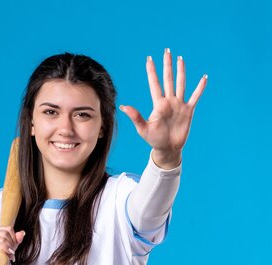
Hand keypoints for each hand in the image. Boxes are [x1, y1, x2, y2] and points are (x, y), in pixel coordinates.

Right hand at [0, 226, 25, 264]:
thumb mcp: (8, 247)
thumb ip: (15, 240)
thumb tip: (22, 233)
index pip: (7, 228)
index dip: (14, 237)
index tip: (13, 246)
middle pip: (5, 234)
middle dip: (12, 243)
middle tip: (12, 252)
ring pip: (2, 239)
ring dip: (10, 248)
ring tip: (10, 255)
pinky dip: (5, 250)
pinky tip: (8, 255)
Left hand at [119, 48, 207, 168]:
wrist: (167, 148)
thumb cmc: (153, 139)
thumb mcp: (143, 129)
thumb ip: (135, 116)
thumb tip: (123, 106)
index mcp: (158, 104)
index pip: (154, 83)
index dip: (152, 71)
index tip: (149, 59)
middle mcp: (169, 101)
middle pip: (168, 79)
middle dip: (167, 65)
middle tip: (167, 51)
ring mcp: (179, 104)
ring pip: (180, 84)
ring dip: (181, 72)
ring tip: (180, 59)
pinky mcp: (188, 110)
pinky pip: (195, 96)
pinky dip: (200, 88)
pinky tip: (204, 78)